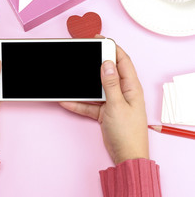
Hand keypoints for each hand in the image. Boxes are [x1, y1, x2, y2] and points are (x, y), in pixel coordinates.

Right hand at [60, 42, 148, 164]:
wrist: (126, 156)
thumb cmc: (128, 132)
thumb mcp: (117, 105)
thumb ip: (111, 84)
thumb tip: (106, 63)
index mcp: (130, 87)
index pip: (122, 61)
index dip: (112, 48)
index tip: (99, 40)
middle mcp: (122, 92)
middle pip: (107, 72)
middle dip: (95, 63)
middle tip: (83, 54)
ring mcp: (112, 102)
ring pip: (96, 88)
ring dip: (84, 84)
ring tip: (72, 76)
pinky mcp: (104, 112)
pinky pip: (89, 103)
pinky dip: (78, 102)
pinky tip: (66, 100)